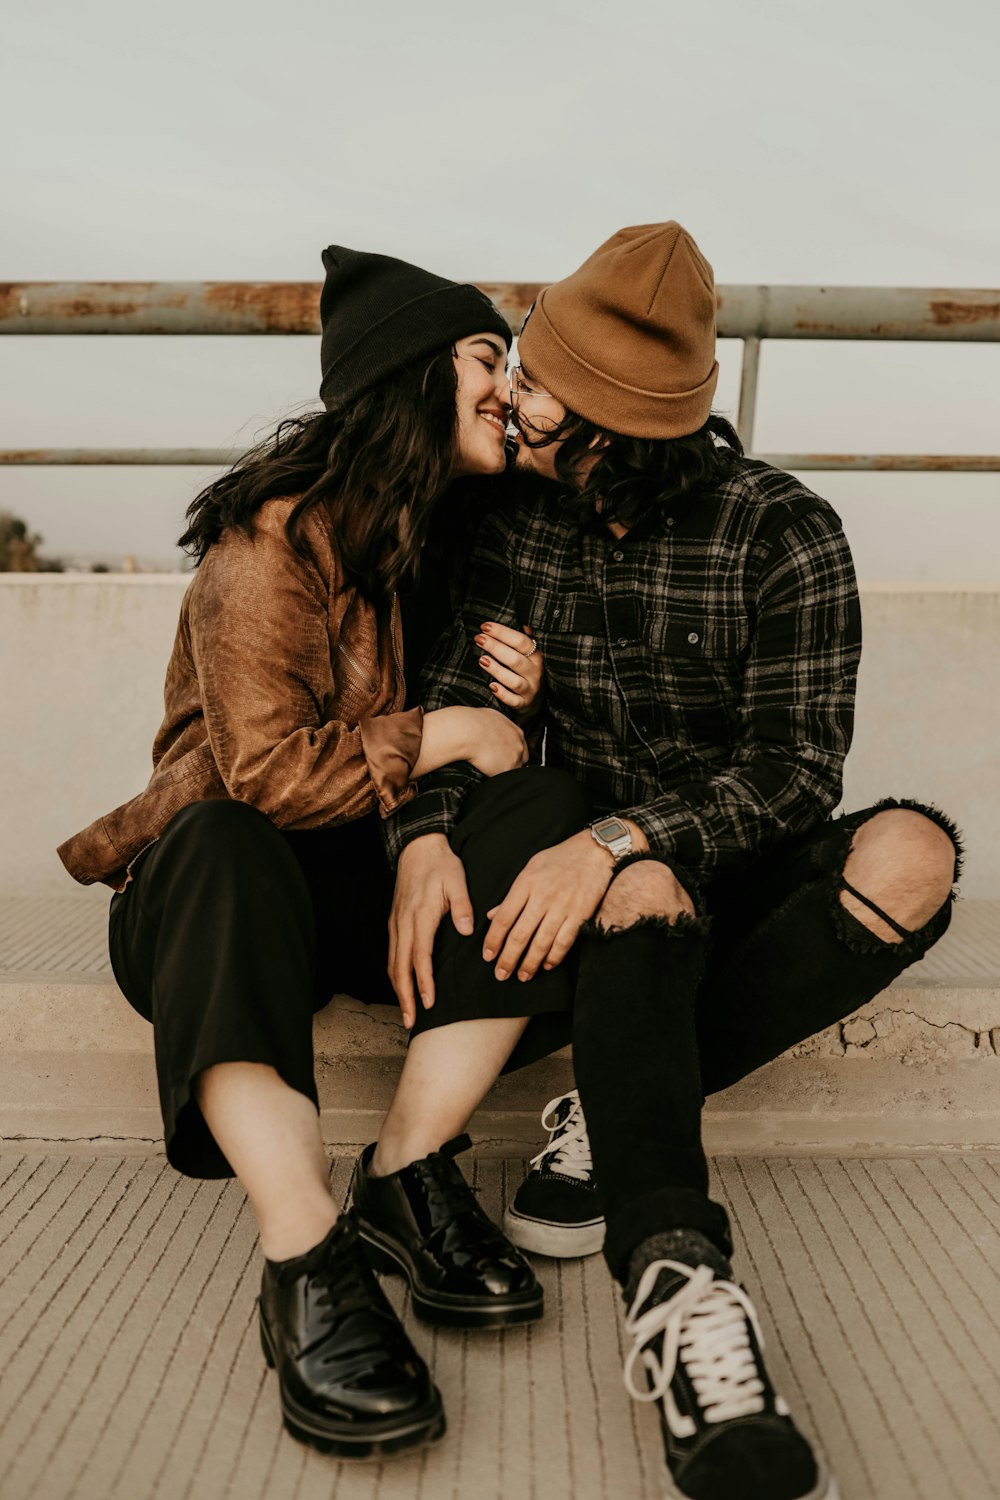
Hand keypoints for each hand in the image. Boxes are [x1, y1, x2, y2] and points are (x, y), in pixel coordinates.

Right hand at [389, 834, 473, 1026]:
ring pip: (393, 963)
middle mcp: (403, 923)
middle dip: (405, 996)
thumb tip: (468, 930)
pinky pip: (392, 954)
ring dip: (398, 989)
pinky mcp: (394, 923)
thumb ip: (462, 906)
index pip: (420, 956)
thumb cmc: (440, 865)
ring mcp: (396, 924)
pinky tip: (402, 986)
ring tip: (406, 1012)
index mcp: (420, 915)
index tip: (428, 1002)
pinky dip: (396, 975)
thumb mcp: (456, 880)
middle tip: (411, 1021)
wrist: (417, 847)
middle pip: (400, 967)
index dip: (423, 981)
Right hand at [415, 705, 526, 778]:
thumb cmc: (470, 722)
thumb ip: (496, 725)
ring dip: (503, 772)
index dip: (511, 753)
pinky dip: (496, 778)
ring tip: (488, 770)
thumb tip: (489, 729)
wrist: (465, 731)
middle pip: (521, 760)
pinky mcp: (507, 769)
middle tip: (496, 766)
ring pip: (514, 770)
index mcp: (515, 731)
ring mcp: (515, 757)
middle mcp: (518, 743)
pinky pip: (504, 778)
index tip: (502, 757)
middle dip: (511, 763)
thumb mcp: (488, 717)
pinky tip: (486, 774)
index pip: (520, 747)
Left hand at [474, 622, 542, 712]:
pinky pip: (513, 701)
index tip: (485, 626)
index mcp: (536, 656)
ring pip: (514, 681)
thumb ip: (524, 640)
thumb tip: (522, 624)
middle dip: (496, 647)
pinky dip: (503, 694)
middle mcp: (535, 672)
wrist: (535, 700)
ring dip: (497, 670)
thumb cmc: (525, 671)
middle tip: (478, 639)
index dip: (503, 633)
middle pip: (515, 659)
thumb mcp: (528, 655)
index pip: (521, 641)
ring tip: (482, 660)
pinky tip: (491, 686)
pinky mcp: (523, 704)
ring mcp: (530, 689)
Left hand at [482, 830, 614, 982]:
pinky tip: (546, 965)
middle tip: (500, 975)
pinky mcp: (580, 914)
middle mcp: (542, 896)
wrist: (594, 851)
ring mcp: (562, 906)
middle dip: (508, 959)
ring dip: (530, 964)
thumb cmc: (559, 859)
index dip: (493, 940)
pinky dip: (554, 957)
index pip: (503, 918)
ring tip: (522, 976)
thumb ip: (512, 894)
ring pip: (541, 943)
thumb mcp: (530, 868)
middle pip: (519, 935)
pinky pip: (564, 942)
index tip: (488, 956)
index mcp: (525, 883)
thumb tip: (491, 916)